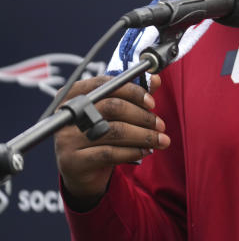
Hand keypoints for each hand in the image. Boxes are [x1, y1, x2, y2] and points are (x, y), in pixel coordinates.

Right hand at [54, 74, 169, 209]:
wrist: (80, 172)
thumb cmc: (99, 133)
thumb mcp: (113, 113)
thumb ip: (132, 95)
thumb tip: (155, 79)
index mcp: (73, 95)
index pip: (104, 84)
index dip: (131, 91)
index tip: (151, 102)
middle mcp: (66, 115)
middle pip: (112, 107)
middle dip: (142, 116)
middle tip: (160, 124)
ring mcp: (67, 139)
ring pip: (115, 131)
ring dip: (144, 135)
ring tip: (161, 140)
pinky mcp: (73, 161)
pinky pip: (110, 153)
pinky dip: (133, 151)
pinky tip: (146, 151)